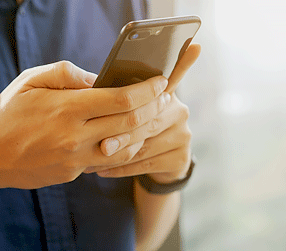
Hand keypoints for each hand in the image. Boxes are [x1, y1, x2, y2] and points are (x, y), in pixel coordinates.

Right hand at [0, 61, 170, 189]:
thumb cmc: (8, 113)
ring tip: (153, 115)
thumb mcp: (31, 81)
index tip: (161, 82)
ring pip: (127, 146)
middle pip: (130, 123)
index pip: (121, 99)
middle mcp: (75, 136)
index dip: (147, 90)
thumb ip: (67, 74)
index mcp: (66, 109)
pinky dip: (127, 148)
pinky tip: (131, 136)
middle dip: (154, 108)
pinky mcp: (74, 173)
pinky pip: (110, 161)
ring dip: (146, 129)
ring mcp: (76, 159)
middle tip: (164, 97)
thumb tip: (98, 80)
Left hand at [86, 44, 200, 182]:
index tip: (192, 46)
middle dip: (121, 131)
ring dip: (118, 153)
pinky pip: (145, 163)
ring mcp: (183, 135)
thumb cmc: (134, 131)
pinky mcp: (181, 157)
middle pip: (147, 119)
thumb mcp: (129, 111)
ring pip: (144, 144)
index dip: (182, 63)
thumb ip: (119, 96)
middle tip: (98, 141)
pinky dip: (121, 168)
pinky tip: (103, 170)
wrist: (157, 165)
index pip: (172, 77)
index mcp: (166, 95)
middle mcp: (179, 111)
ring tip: (93, 159)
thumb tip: (92, 82)